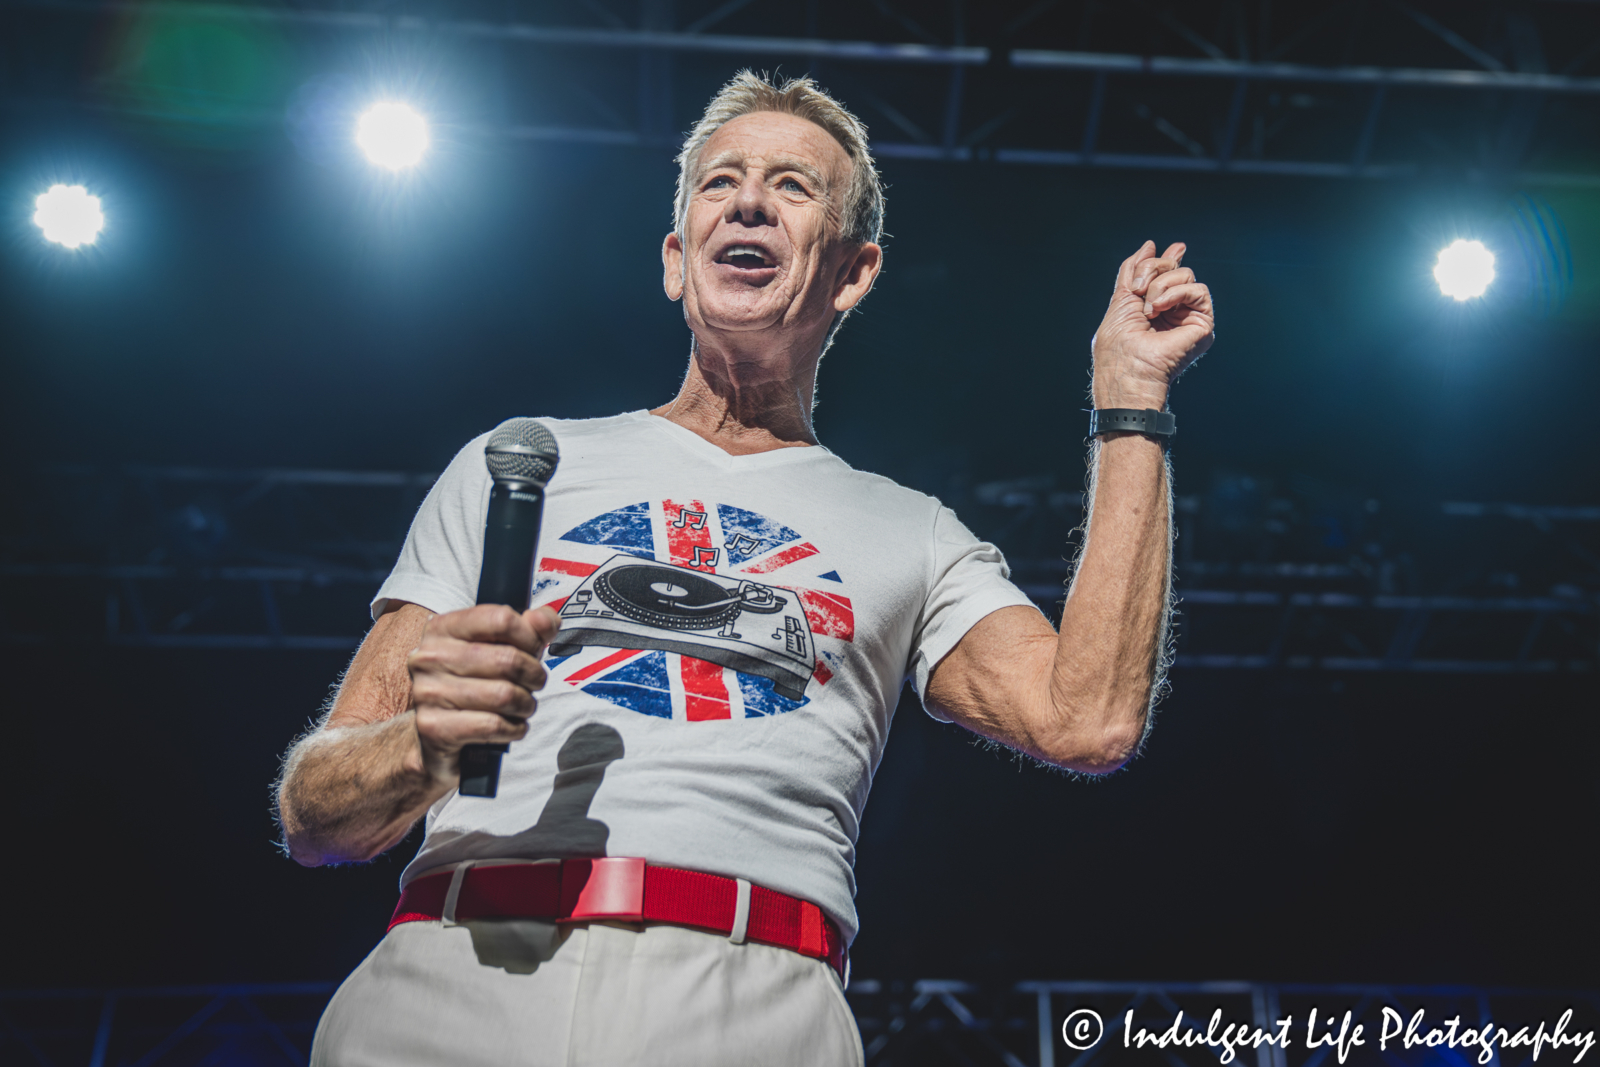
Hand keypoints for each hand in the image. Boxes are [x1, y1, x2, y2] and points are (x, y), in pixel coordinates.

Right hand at [405, 604, 559, 782]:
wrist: (429, 731)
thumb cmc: (470, 681)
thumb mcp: (495, 647)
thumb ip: (528, 628)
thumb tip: (546, 620)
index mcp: (443, 628)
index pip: (501, 619)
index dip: (530, 637)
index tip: (534, 651)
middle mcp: (430, 657)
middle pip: (508, 660)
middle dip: (534, 676)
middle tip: (534, 684)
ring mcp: (428, 692)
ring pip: (504, 695)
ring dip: (526, 705)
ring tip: (523, 706)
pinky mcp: (433, 727)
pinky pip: (493, 725)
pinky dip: (514, 728)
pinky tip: (511, 726)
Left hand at [1091, 240, 1215, 410]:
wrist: (1129, 373)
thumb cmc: (1118, 348)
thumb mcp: (1120, 301)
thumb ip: (1132, 272)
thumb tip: (1150, 245)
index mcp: (1153, 308)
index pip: (1162, 273)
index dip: (1159, 259)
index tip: (1151, 246)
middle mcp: (1173, 311)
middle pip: (1172, 267)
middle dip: (1151, 269)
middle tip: (1138, 289)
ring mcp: (1188, 316)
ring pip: (1185, 274)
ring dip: (1159, 285)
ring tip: (1148, 308)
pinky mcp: (1202, 323)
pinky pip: (1198, 289)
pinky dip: (1175, 292)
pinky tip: (1160, 307)